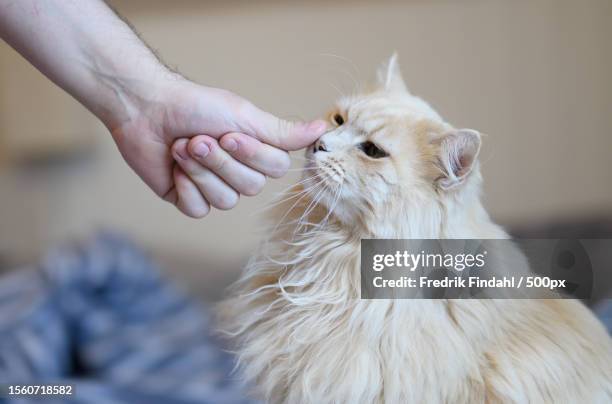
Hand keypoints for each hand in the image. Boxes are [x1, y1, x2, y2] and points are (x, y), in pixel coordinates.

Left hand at [109, 76, 326, 216]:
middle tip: (197, 138)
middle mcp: (239, 173)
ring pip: (225, 201)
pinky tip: (174, 168)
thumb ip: (282, 132)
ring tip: (182, 147)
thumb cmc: (196, 106)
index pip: (274, 170)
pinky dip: (185, 186)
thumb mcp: (244, 116)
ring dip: (200, 171)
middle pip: (249, 187)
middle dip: (219, 161)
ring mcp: (214, 188)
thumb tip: (323, 128)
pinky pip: (199, 209)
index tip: (228, 133)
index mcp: (256, 152)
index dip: (251, 155)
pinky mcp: (189, 199)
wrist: (147, 110)